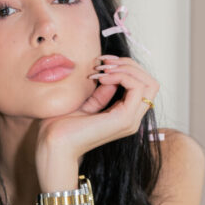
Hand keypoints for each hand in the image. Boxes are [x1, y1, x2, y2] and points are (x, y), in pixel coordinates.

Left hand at [36, 55, 158, 175]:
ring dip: (126, 69)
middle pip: (151, 83)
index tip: (104, 61)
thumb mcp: (85, 104)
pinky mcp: (124, 119)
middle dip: (129, 65)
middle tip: (105, 61)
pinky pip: (137, 88)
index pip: (143, 86)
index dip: (127, 67)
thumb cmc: (62, 126)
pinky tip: (101, 77)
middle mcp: (131, 119)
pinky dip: (121, 76)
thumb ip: (101, 94)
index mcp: (124, 116)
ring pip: (149, 83)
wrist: (53, 143)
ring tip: (102, 69)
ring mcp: (130, 120)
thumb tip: (111, 77)